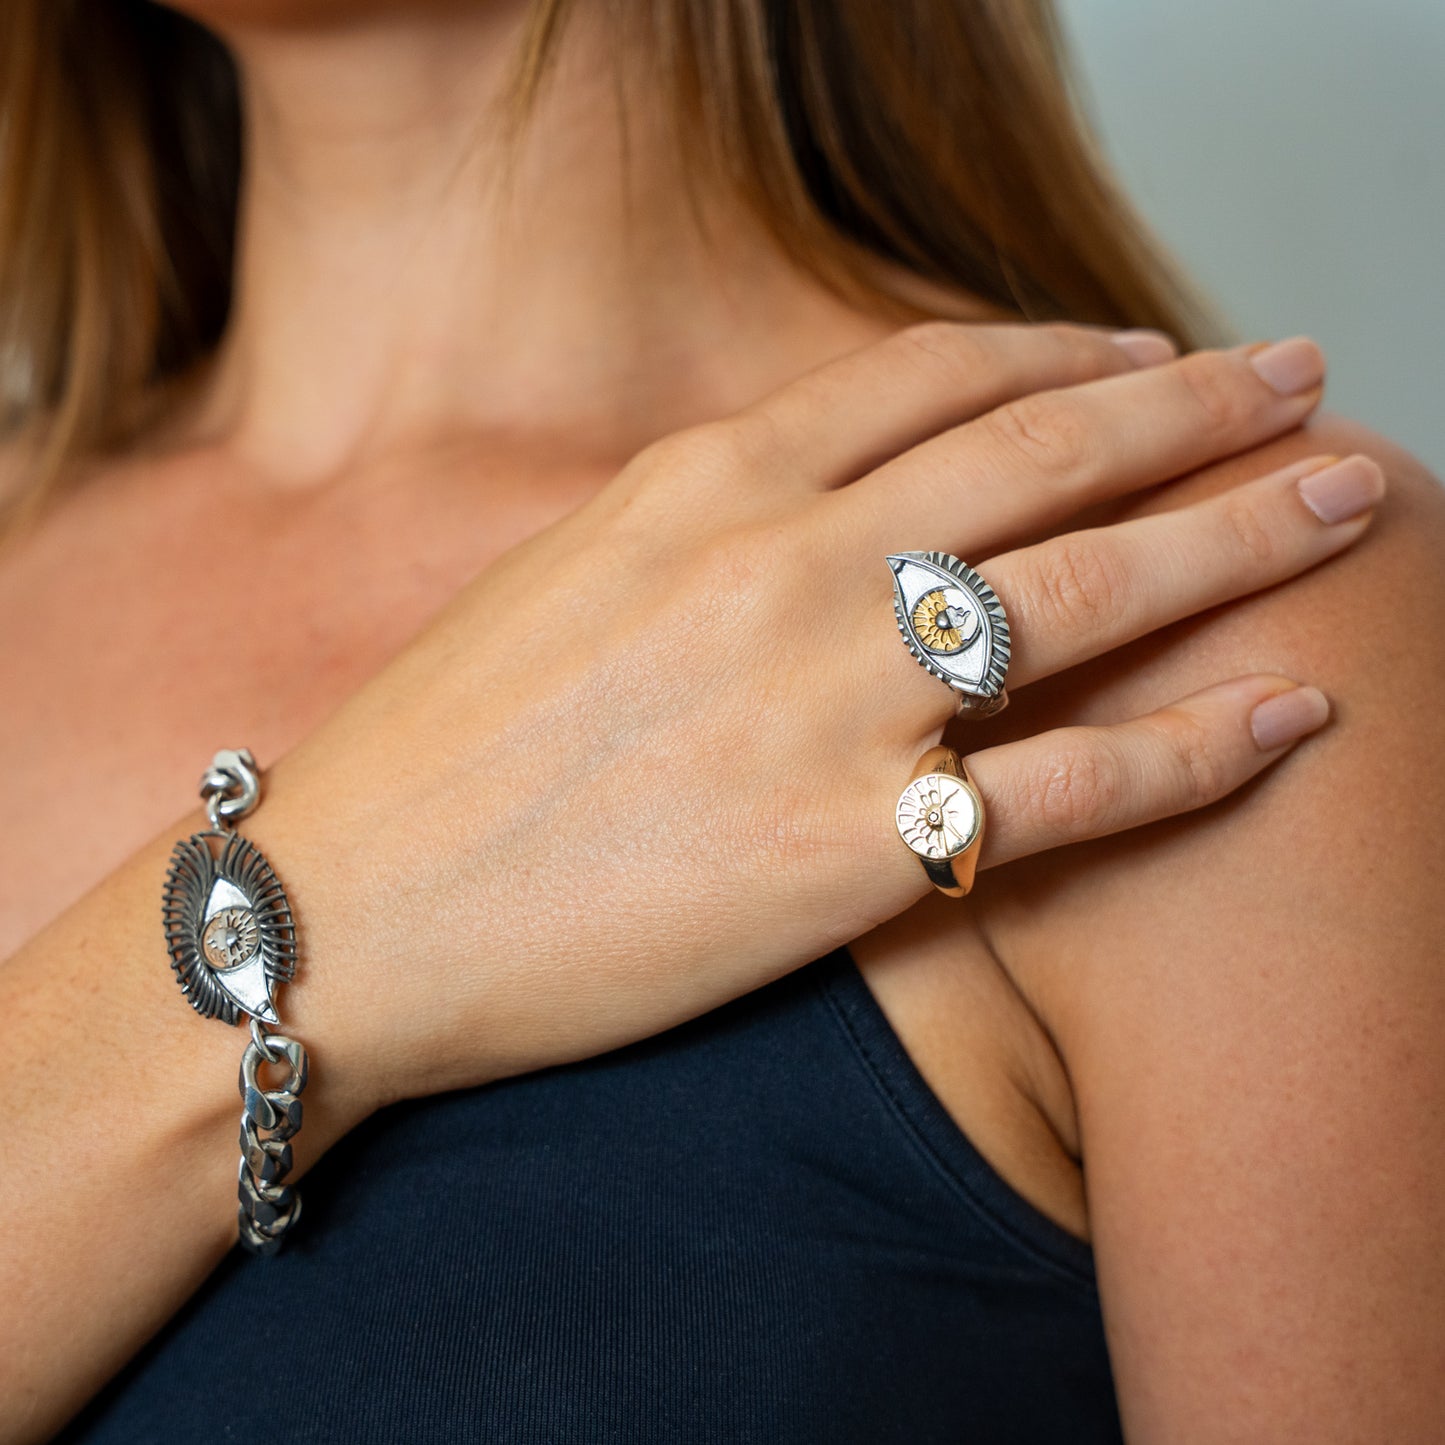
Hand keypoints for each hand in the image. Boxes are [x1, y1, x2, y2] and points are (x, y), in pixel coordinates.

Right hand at [249, 324, 1372, 1106]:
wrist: (345, 910)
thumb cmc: (434, 751)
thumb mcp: (563, 576)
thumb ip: (701, 523)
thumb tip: (809, 499)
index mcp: (698, 486)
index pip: (923, 376)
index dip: (1055, 352)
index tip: (1137, 353)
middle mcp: (777, 564)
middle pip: (1041, 451)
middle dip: (1192, 407)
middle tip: (1300, 380)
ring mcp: (821, 701)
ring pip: (1089, 590)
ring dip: (1239, 534)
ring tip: (1348, 497)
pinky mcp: (847, 850)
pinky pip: (1071, 786)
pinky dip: (1199, 747)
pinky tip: (1294, 716)